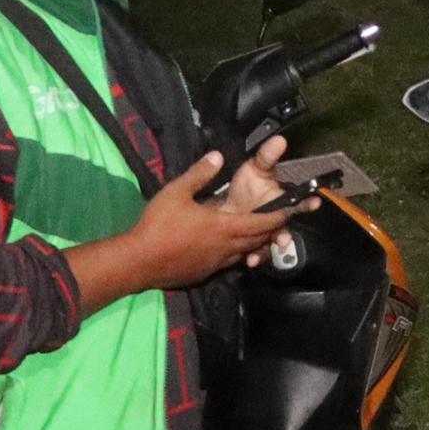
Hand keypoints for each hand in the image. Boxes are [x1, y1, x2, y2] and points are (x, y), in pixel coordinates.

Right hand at [124, 140, 297, 289]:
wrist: (139, 261)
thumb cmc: (159, 224)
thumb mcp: (176, 192)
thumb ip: (199, 174)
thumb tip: (218, 156)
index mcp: (223, 226)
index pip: (260, 223)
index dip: (277, 218)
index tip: (288, 211)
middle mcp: (226, 248)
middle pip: (256, 240)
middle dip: (269, 231)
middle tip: (276, 221)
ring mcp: (216, 263)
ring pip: (243, 254)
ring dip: (253, 244)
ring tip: (257, 233)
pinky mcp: (205, 273)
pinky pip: (228, 263)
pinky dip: (235, 254)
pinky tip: (227, 247)